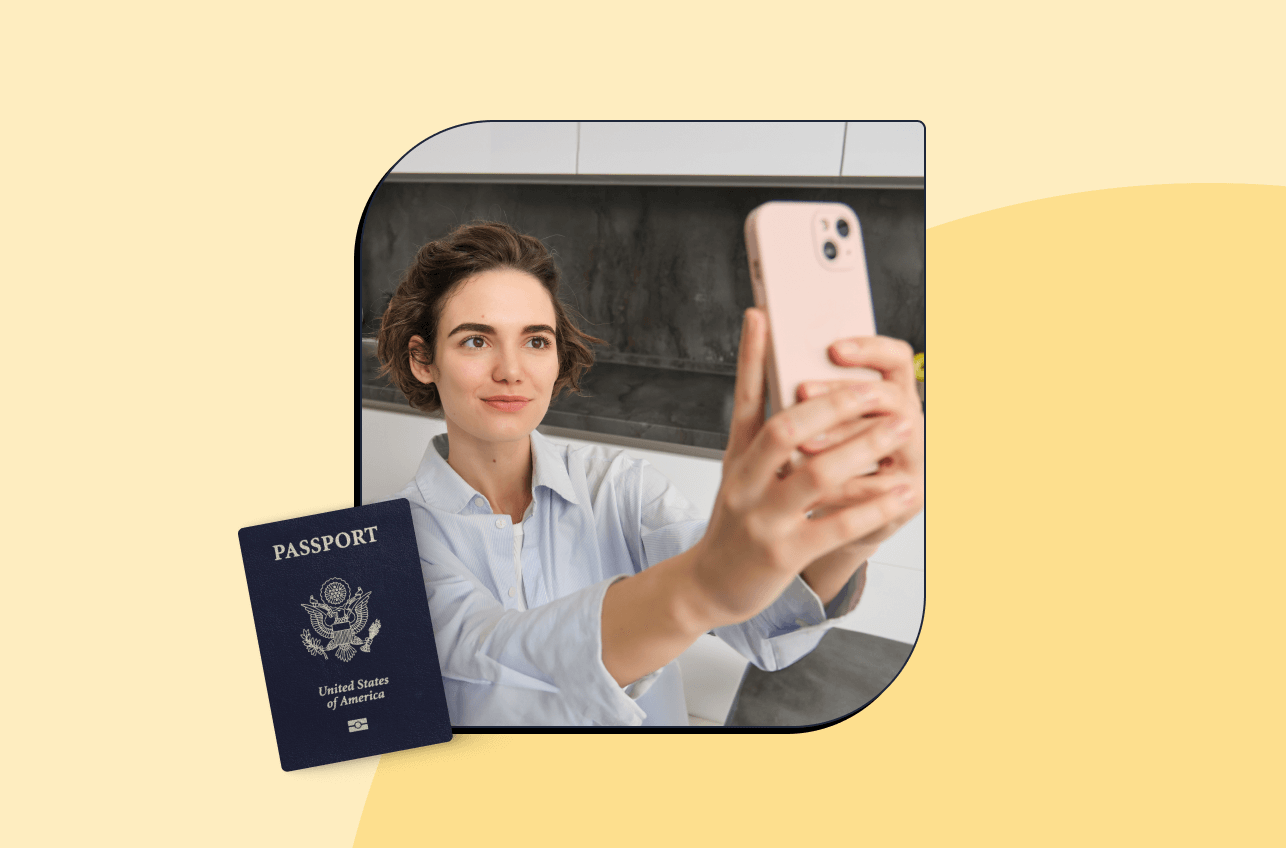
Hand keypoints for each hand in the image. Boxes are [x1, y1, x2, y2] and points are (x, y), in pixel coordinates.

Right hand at [685, 310, 917, 629]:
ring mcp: (762, 519)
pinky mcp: (782, 553)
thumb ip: (761, 434)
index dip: (749, 355)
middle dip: (835, 403)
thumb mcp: (738, 473)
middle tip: (875, 388)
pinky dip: (872, 505)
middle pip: (786, 430)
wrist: (708, 585)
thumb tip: (785, 391)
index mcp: (736, 456)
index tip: (762, 315)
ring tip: (901, 429)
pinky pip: (835, 525)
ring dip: (863, 448)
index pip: (743, 397)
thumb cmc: (735, 524)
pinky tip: (901, 490)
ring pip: (815, 475)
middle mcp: (744, 482)